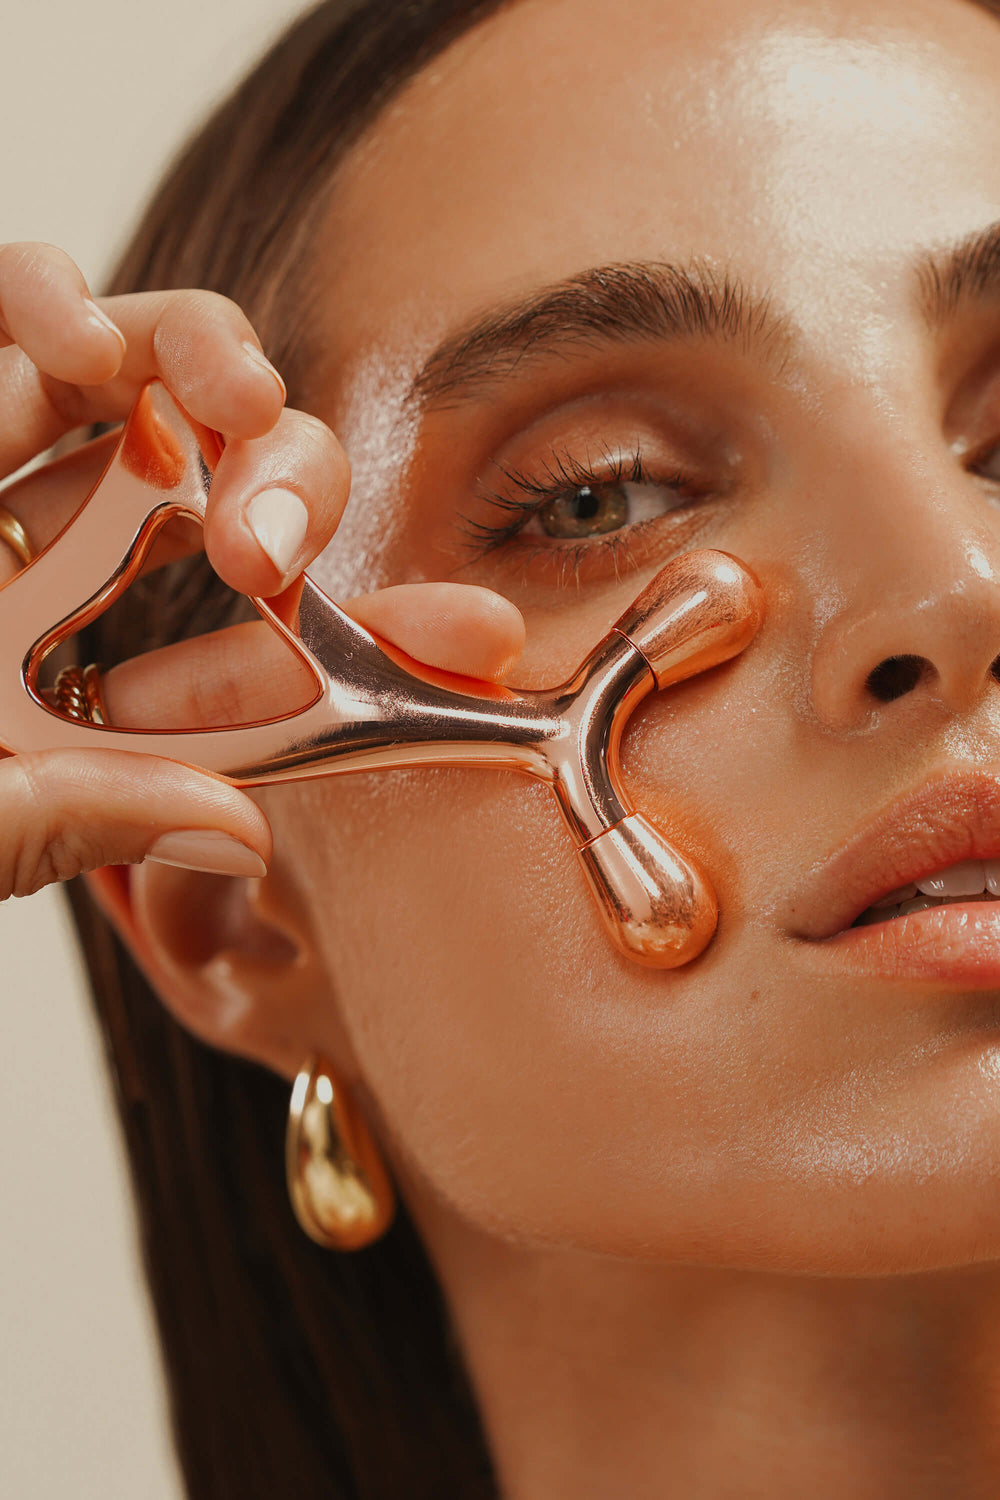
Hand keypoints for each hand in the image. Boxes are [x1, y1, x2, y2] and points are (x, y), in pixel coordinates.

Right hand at [0, 242, 524, 897]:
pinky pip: (10, 334)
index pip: (257, 678)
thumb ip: (78, 821)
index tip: (484, 637)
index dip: (376, 658)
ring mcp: (3, 501)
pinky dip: (41, 303)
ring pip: (139, 396)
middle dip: (295, 494)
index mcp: (78, 712)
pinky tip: (73, 324)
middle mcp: (54, 600)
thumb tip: (243, 831)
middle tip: (300, 521)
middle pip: (221, 514)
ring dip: (202, 368)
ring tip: (234, 387)